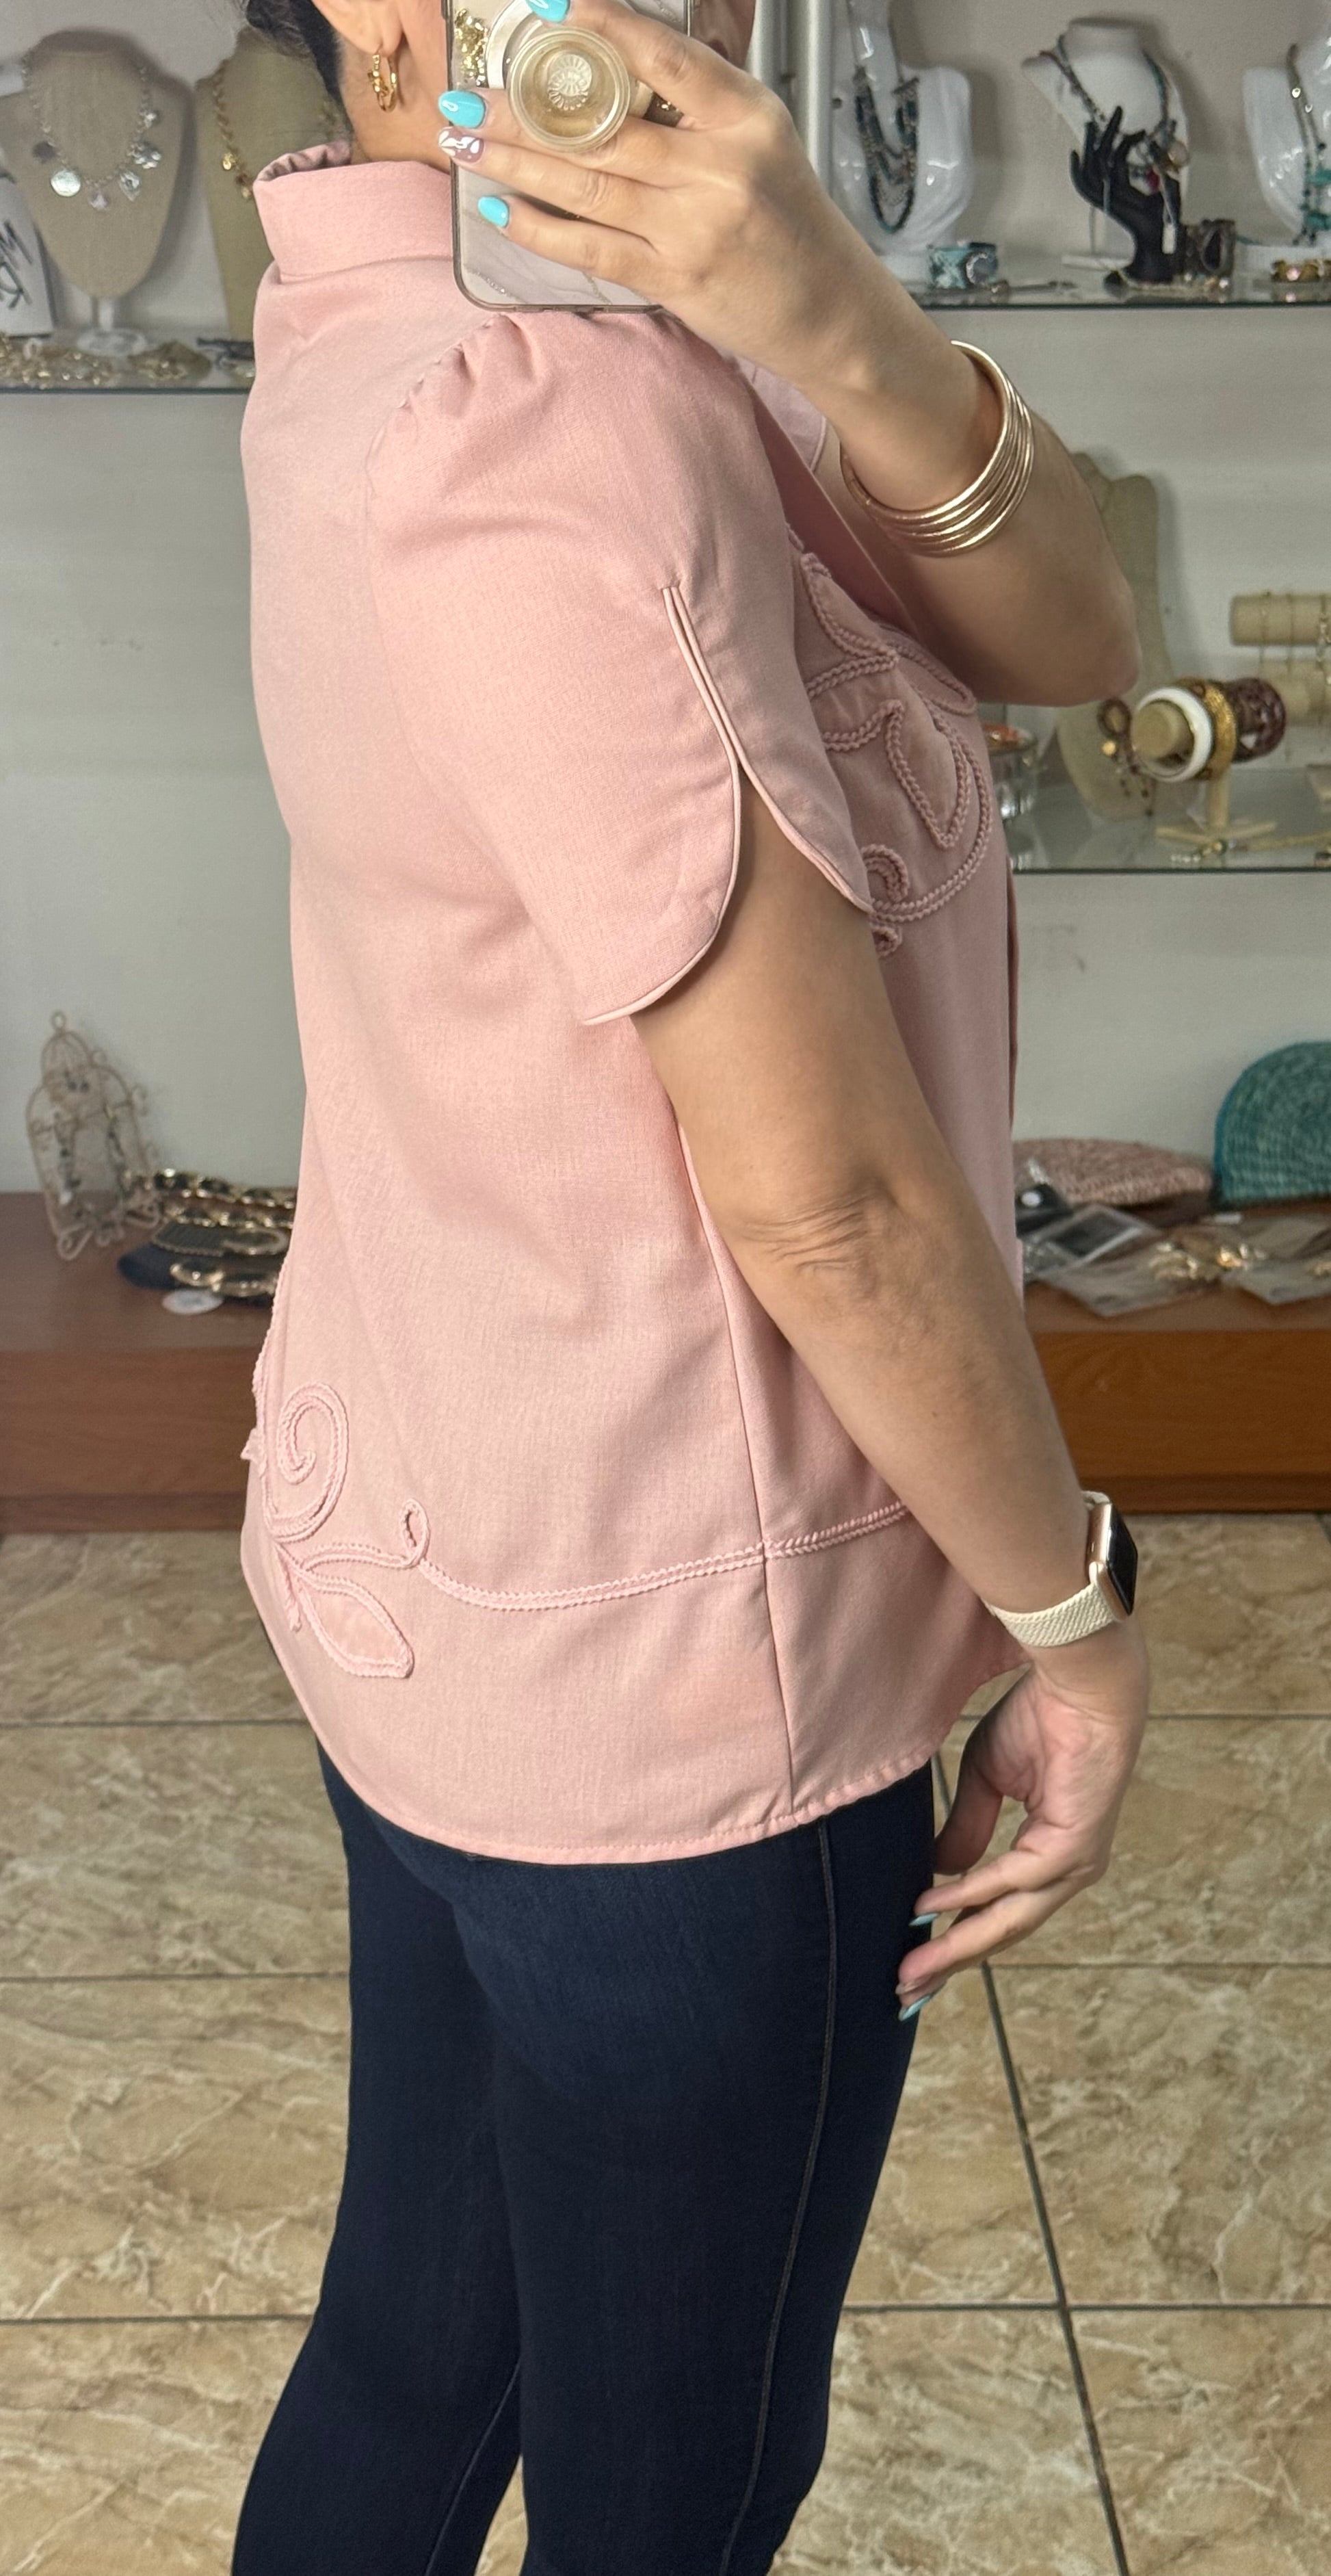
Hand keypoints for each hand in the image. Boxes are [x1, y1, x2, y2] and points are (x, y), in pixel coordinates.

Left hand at [437, 0, 883, 380]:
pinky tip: (500, 209)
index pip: (663, 57)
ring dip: (515, 163)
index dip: (602, 27)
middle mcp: (719, 168)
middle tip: (464, 98)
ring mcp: (694, 227)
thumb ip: (697, 103)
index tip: (550, 6)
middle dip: (522, 111)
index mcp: (744, 117)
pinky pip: (593, 248)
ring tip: (462, 143)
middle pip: (604, 128)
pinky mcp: (675, 279)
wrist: (828, 308)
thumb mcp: (759, 138)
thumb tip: (612, 63)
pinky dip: (541, 230)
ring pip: (587, 185)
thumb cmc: (786, 217)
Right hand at [896, 1621, 1148, 2014]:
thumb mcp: (989, 1779)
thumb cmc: (1042, 1720)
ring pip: (1008, 1921)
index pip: (1002, 1912)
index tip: (916, 1965)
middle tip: (907, 1991)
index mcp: (1052, 1856)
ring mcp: (1073, 1864)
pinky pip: (1010, 1881)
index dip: (958, 1940)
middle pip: (1004, 1931)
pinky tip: (930, 1906)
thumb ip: (968, 1828)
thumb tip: (940, 1874)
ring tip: (912, 1969)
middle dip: (952, 1961)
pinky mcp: (1071, 1848)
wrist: (1081, 1684)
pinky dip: (968, 1895)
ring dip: (956, 1946)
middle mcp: (1067, 1871)